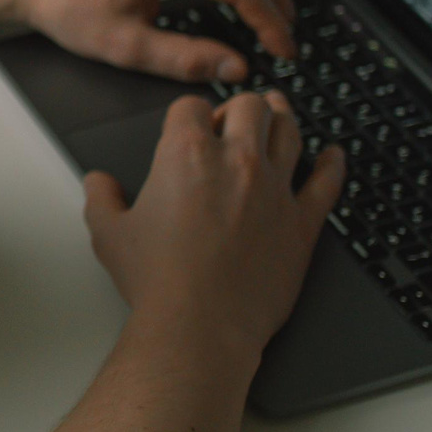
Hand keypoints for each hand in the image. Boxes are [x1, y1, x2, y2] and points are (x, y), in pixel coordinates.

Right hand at [83, 91, 344, 362]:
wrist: (199, 325)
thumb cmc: (157, 281)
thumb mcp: (110, 234)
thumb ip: (101, 199)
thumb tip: (98, 183)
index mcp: (185, 154)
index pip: (191, 106)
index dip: (188, 114)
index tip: (188, 127)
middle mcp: (236, 161)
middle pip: (249, 107)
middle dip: (239, 110)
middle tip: (232, 125)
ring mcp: (275, 189)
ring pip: (290, 131)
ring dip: (282, 120)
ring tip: (278, 118)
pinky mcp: (302, 222)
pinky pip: (328, 182)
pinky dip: (333, 165)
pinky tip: (333, 157)